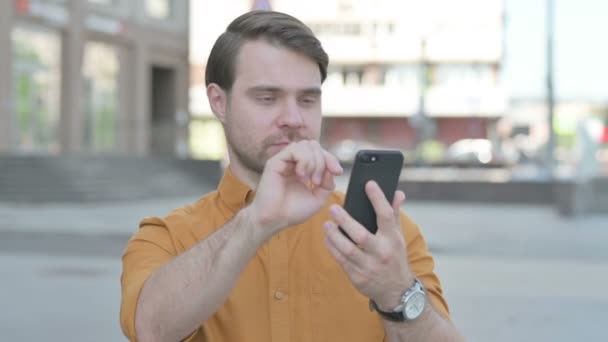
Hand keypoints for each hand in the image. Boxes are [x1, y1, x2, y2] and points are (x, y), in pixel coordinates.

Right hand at [249, 140, 342, 238]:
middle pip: (314, 145)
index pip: (319, 152)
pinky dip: (304, 161)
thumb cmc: (292, 211)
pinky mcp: (275, 161)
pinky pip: (295, 149)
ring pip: (306, 145)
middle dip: (323, 160)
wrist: (275, 220)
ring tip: (310, 180)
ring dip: (314, 162)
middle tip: (318, 181)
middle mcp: (293, 162)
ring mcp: (284, 160)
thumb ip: (328, 183)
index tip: (338, 172)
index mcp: (303, 168)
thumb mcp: (318, 198)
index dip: (331, 159)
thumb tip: (332, 170)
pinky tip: (301, 176)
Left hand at [323, 181, 413, 309]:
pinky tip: (327, 239)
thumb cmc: (394, 257)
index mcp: (393, 239)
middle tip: (333, 208)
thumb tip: (398, 192)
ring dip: (334, 236)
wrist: (396, 291)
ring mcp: (369, 266)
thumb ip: (394, 214)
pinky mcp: (358, 277)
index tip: (369, 184)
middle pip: (361, 235)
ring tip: (326, 225)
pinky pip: (341, 261)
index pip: (386, 216)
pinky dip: (332, 249)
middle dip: (345, 221)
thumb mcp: (398, 237)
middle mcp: (381, 253)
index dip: (378, 199)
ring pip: (348, 250)